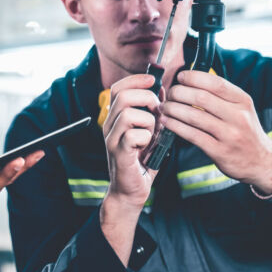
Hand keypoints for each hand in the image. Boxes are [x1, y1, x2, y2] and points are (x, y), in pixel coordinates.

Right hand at [101, 74, 159, 211]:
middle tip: (157, 111)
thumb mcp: (150, 131)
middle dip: (146, 99)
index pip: (117, 88)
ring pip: (129, 114)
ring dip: (148, 121)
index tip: (152, 80)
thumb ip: (153, 112)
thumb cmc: (141, 161)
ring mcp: (112, 139)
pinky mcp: (119, 154)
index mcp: (115, 118)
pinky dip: (147, 139)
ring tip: (152, 133)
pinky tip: (148, 147)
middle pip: (123, 96)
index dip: (135, 80)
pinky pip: (133, 136)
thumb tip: (161, 89)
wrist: (131, 191)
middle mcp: (109, 126)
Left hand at [161, 70, 271, 190]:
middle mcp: (238, 116)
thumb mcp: (241, 108)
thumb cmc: (245, 130)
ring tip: (164, 107)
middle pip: (201, 98)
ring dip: (173, 109)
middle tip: (169, 93)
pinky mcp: (219, 151)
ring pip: (194, 116)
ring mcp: (229, 135)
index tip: (180, 77)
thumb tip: (190, 79)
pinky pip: (192, 135)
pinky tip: (167, 121)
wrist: (261, 162)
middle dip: (179, 92)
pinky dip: (175, 126)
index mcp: (243, 101)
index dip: (193, 77)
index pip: (215, 83)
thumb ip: (220, 95)